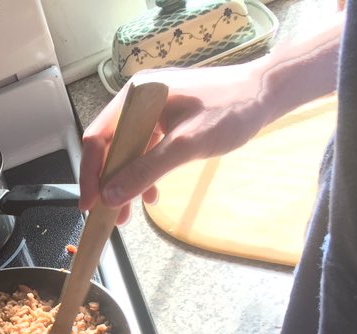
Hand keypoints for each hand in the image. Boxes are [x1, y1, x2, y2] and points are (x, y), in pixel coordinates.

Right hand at [79, 63, 270, 223]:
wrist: (266, 94)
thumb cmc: (230, 111)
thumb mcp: (185, 145)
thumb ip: (145, 171)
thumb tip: (111, 197)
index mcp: (135, 97)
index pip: (98, 138)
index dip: (90, 173)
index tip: (90, 204)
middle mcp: (137, 101)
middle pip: (109, 146)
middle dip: (108, 183)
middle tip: (108, 215)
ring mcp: (151, 110)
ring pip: (126, 152)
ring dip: (125, 182)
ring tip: (128, 212)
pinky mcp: (165, 120)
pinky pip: (143, 150)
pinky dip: (143, 174)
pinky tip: (151, 193)